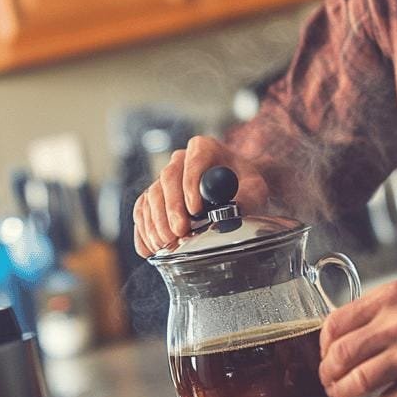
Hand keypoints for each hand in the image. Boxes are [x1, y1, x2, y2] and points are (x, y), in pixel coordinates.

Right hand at [132, 136, 267, 256]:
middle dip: (172, 208)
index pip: (193, 162)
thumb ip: (247, 195)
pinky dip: (143, 231)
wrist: (236, 192)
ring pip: (151, 196)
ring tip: (167, 243)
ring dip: (156, 222)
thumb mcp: (254, 188)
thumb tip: (235, 208)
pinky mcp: (153, 197)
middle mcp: (179, 160)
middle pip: (167, 179)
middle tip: (179, 232)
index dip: (190, 185)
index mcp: (204, 149)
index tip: (195, 210)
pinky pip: (141, 211)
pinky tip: (150, 248)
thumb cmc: (244, 186)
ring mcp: (164, 179)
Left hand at [318, 280, 396, 396]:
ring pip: (359, 381)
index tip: (325, 354)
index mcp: (393, 296)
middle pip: (341, 354)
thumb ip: (377, 310)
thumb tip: (337, 338)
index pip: (336, 323)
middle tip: (327, 380)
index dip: (323, 344)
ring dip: (343, 392)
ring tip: (342, 394)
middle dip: (327, 373)